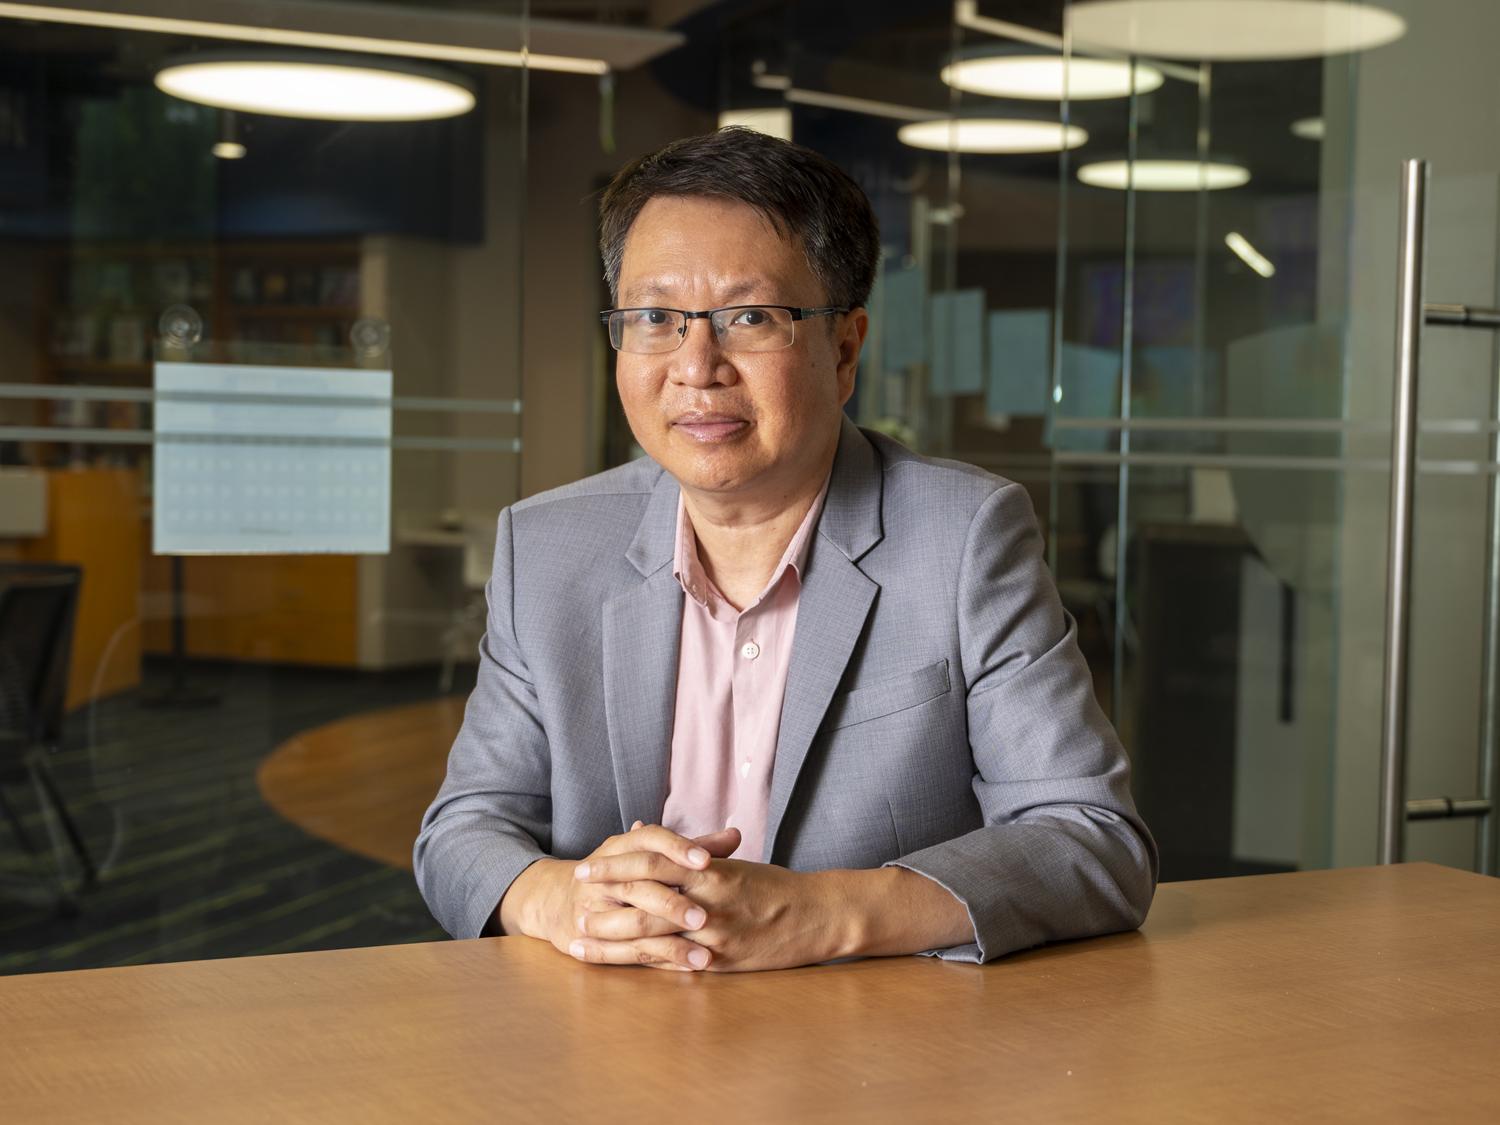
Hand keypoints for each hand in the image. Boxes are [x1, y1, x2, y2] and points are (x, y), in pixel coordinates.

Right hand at [541, 822, 739, 969]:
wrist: (561, 897)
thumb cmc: (621, 872)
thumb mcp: (650, 854)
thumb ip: (694, 847)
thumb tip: (735, 835)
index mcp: (623, 847)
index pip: (650, 840)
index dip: (678, 848)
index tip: (706, 860)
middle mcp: (606, 875)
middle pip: (640, 886)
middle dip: (673, 903)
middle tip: (705, 916)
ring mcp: (595, 909)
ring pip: (634, 925)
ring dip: (671, 943)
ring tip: (705, 955)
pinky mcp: (593, 940)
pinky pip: (628, 953)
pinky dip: (660, 960)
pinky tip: (687, 968)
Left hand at [572, 853, 844, 971]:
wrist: (819, 915)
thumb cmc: (774, 886)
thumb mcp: (732, 862)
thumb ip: (686, 852)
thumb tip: (643, 830)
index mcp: (710, 870)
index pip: (652, 862)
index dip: (615, 866)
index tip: (586, 868)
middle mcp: (709, 900)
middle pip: (644, 899)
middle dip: (605, 902)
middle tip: (575, 902)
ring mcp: (714, 935)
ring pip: (653, 935)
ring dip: (613, 938)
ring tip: (582, 938)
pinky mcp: (722, 962)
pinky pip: (675, 964)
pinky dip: (644, 963)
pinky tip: (620, 964)